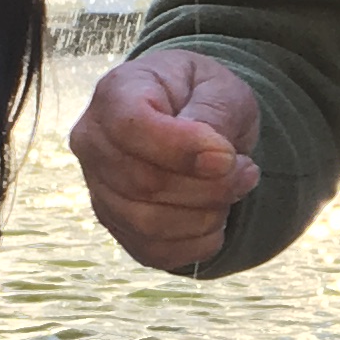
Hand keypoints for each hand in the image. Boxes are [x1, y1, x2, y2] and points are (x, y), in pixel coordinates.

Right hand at [68, 47, 262, 270]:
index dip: (182, 148)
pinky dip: (197, 243)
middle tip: (246, 170)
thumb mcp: (221, 88)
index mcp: (115, 92)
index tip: (228, 155)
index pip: (131, 127)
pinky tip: (218, 218)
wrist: (195, 119)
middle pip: (143, 182)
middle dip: (208, 186)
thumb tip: (214, 162)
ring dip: (206, 215)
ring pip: (148, 223)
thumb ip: (215, 116)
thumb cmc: (203, 96)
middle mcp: (93, 142)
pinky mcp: (116, 225)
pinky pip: (154, 251)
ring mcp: (98, 188)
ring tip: (235, 189)